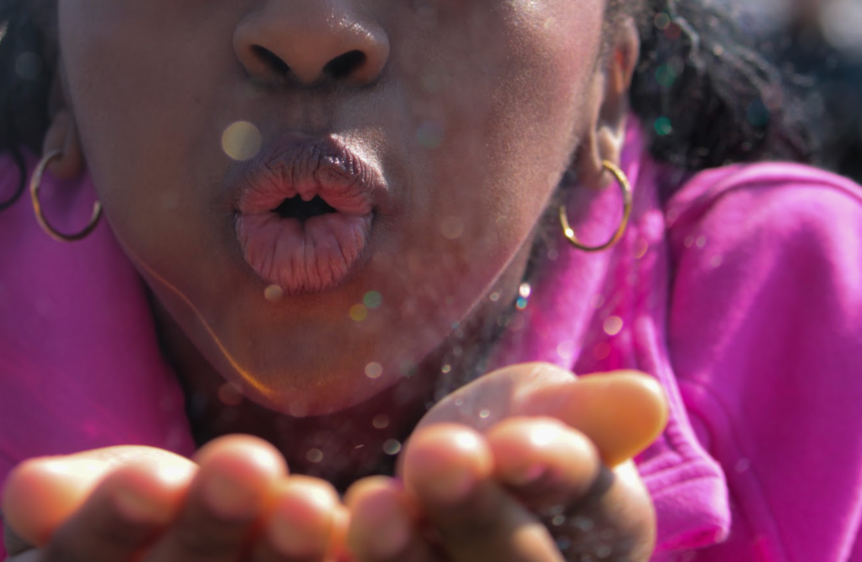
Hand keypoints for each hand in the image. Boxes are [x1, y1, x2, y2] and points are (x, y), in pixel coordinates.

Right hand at [1, 436, 346, 560]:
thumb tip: (31, 490)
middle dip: (209, 531)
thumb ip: (73, 501)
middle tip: (247, 466)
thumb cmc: (139, 521)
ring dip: (282, 560)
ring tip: (310, 503)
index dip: (112, 523)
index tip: (151, 478)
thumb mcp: (98, 503)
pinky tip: (382, 527)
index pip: (82, 561)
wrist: (209, 551)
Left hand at [345, 364, 666, 561]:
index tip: (514, 441)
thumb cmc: (508, 436)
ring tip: (373, 507)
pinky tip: (303, 525)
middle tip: (436, 454)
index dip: (556, 477)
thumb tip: (644, 400)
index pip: (597, 514)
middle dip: (477, 515)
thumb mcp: (546, 411)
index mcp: (602, 538)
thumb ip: (586, 416)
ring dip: (404, 555)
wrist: (444, 480)